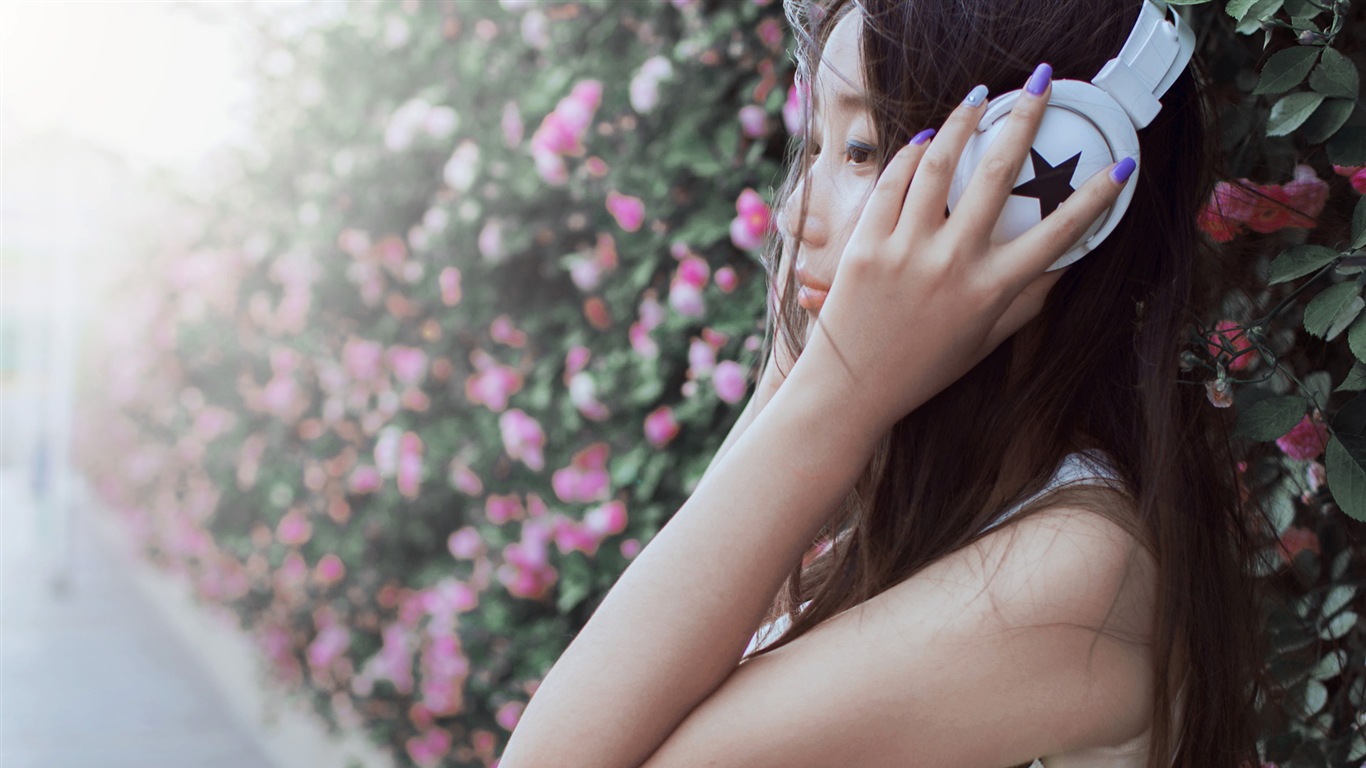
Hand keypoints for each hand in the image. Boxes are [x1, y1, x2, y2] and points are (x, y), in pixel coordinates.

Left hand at [797, 71, 1132, 429]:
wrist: (851, 389)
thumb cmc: (923, 369)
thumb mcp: (985, 341)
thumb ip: (1026, 302)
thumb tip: (1063, 264)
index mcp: (991, 290)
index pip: (1058, 234)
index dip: (1095, 197)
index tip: (1122, 165)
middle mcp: (952, 264)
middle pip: (998, 174)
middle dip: (1025, 120)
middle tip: (1040, 86)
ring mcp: (905, 251)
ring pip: (938, 164)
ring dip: (963, 121)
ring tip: (979, 98)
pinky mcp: (865, 244)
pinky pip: (893, 183)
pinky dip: (911, 154)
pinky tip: (925, 140)